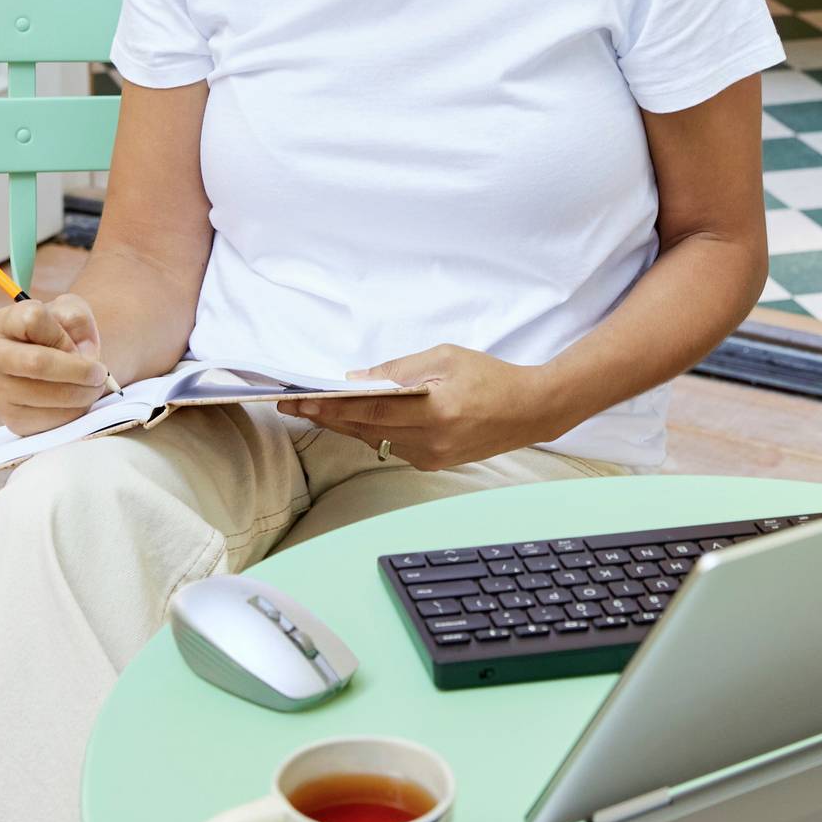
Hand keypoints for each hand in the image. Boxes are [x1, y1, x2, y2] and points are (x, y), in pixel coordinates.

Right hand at [0, 294, 110, 434]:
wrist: (58, 367)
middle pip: (37, 362)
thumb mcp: (72, 312)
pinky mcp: (12, 418)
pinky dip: (73, 412)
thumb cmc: (63, 335)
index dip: (63, 334)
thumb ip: (77, 320)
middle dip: (78, 370)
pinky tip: (77, 402)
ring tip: (92, 388)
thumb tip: (78, 354)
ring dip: (81, 393)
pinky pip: (49, 419)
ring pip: (45, 394)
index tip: (79, 345)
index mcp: (4, 321)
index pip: (33, 319)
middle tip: (100, 374)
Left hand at [280, 345, 573, 472]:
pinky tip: (351, 419)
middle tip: (291, 405)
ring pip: (375, 440)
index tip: (300, 400)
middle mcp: (430, 442)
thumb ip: (399, 369)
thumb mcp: (445, 357)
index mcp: (435, 411)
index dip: (331, 406)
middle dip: (325, 417)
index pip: (370, 410)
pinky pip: (392, 445)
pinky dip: (371, 431)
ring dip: (344, 425)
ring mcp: (431, 457)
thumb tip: (357, 378)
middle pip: (365, 429)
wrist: (530, 410)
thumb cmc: (491, 376)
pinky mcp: (434, 464)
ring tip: (312, 410)